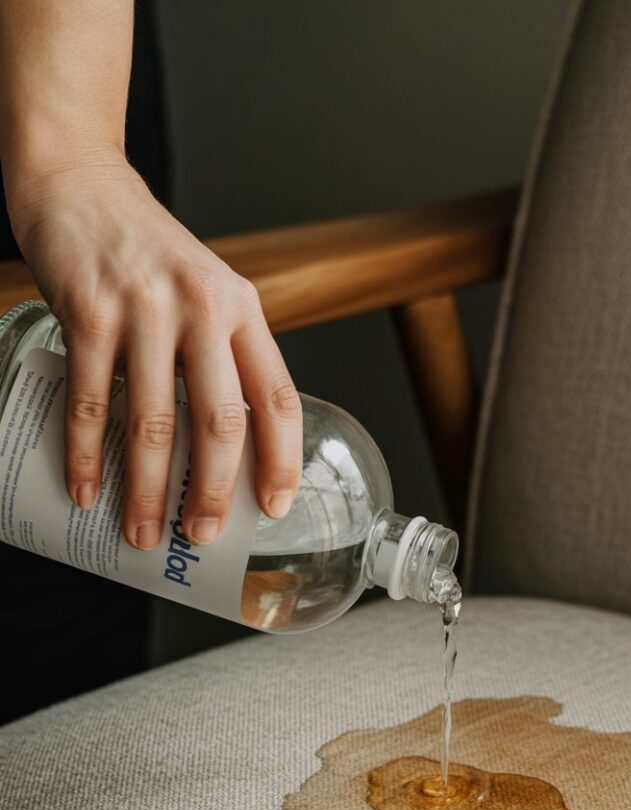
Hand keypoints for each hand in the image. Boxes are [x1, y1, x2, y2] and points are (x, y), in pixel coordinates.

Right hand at [7, 152, 302, 547]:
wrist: (79, 180)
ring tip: (144, 533)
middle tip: (203, 537)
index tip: (275, 507)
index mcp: (241, 309)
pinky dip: (87, 456)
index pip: (277, 398)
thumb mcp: (205, 290)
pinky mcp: (88, 312)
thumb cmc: (145, 251)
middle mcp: (202, 308)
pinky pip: (91, 401)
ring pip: (154, 422)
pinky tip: (87, 491)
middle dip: (214, 491)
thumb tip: (224, 446)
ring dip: (149, 490)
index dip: (281, 460)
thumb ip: (220, 354)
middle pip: (220, 421)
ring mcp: (144, 310)